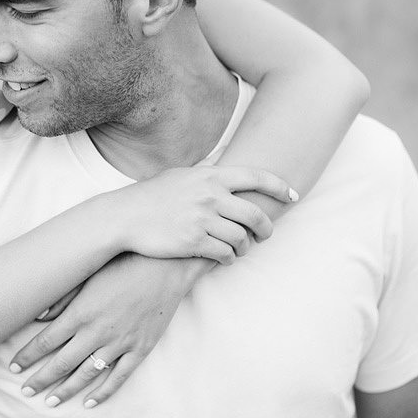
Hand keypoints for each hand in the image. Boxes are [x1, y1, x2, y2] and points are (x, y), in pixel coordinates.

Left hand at [9, 254, 201, 408]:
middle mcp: (96, 332)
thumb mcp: (88, 275)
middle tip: (25, 390)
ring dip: (66, 390)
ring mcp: (119, 343)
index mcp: (81, 313)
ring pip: (87, 374)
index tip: (14, 366)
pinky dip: (103, 392)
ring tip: (50, 401)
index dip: (27, 356)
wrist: (164, 267)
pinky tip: (89, 402)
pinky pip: (119, 377)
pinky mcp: (139, 349)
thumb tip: (38, 315)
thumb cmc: (123, 264)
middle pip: (62, 363)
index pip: (45, 341)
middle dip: (40, 378)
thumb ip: (63, 298)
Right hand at [107, 165, 296, 262]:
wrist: (125, 217)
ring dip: (245, 248)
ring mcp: (202, 220)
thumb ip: (207, 171)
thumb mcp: (181, 175)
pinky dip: (229, 258)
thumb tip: (227, 159)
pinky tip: (224, 258)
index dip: (279, 186)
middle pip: (255, 215)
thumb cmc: (152, 196)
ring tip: (239, 250)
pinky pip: (225, 254)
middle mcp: (210, 196)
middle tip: (265, 235)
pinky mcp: (194, 242)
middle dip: (266, 229)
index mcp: (210, 177)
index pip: (256, 177)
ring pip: (242, 239)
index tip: (292, 196)